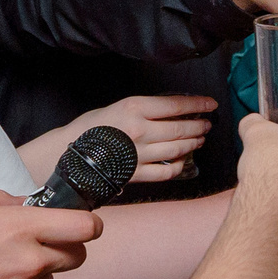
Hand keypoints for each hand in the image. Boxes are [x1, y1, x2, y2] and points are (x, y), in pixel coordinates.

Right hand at [0, 189, 102, 278]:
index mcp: (23, 228)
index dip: (89, 225)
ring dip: (32, 278)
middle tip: (32, 250)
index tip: (84, 226)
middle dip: (63, 250)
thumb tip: (27, 205)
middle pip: (76, 256)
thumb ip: (4, 200)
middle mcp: (32, 263)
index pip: (85, 227)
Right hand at [64, 94, 215, 183]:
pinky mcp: (136, 173)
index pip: (176, 105)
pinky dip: (178, 166)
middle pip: (181, 128)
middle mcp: (139, 130)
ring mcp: (139, 153)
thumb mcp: (117, 106)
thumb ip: (144, 109)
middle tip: (206, 124)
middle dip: (199, 126)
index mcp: (134, 107)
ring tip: (199, 139)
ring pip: (178, 149)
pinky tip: (182, 161)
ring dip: (193, 144)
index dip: (198, 104)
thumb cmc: (91, 127)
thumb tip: (173, 110)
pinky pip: (166, 171)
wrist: (67, 152)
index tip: (210, 104)